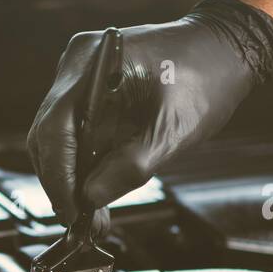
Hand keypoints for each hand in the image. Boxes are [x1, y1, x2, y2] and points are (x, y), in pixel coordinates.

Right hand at [26, 0, 272, 224]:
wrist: (224, 50)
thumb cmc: (206, 79)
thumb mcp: (173, 130)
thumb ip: (130, 166)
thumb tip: (90, 198)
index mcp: (94, 63)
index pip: (56, 128)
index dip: (59, 177)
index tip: (72, 214)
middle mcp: (76, 65)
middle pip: (48, 135)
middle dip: (62, 182)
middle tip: (83, 221)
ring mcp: (78, 76)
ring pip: (56, 137)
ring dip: (70, 176)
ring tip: (92, 211)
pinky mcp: (86, 89)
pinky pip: (72, 130)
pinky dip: (82, 161)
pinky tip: (97, 186)